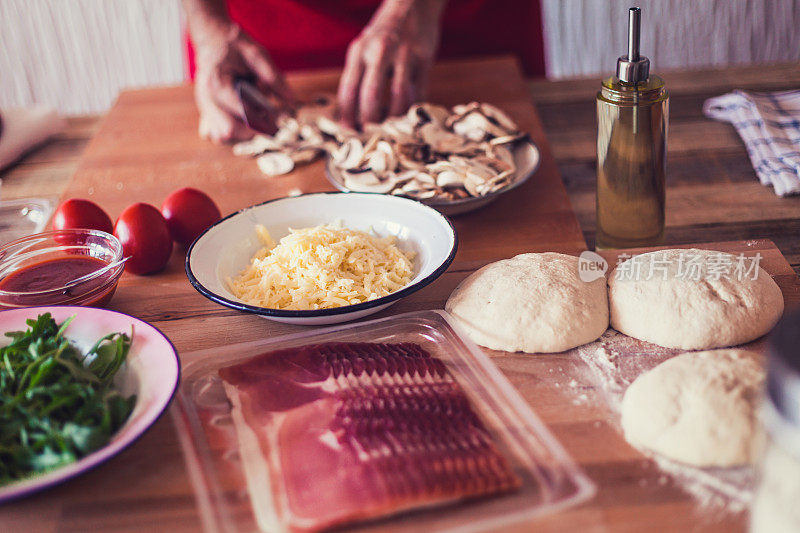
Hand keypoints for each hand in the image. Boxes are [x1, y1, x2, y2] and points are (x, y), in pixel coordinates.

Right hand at [192, 23, 292, 142]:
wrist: (212, 40)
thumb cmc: (234, 46)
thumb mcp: (257, 54)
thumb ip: (273, 77)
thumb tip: (291, 100)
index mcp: (217, 82)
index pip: (240, 112)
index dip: (263, 119)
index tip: (279, 117)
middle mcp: (206, 98)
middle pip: (229, 130)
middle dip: (255, 130)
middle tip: (272, 122)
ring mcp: (204, 107)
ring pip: (223, 135)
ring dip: (244, 133)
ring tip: (258, 117)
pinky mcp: (207, 113)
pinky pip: (219, 133)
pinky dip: (236, 131)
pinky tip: (246, 118)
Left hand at [337, 0, 445, 127]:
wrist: (412, 3)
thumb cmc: (384, 32)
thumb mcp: (364, 47)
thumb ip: (359, 76)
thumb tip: (351, 114)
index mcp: (359, 51)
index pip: (348, 89)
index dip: (347, 115)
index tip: (347, 133)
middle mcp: (379, 51)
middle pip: (371, 95)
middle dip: (369, 122)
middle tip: (370, 139)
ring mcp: (404, 54)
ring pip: (398, 96)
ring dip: (394, 119)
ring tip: (390, 133)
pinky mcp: (425, 57)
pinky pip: (420, 91)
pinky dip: (413, 109)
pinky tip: (409, 119)